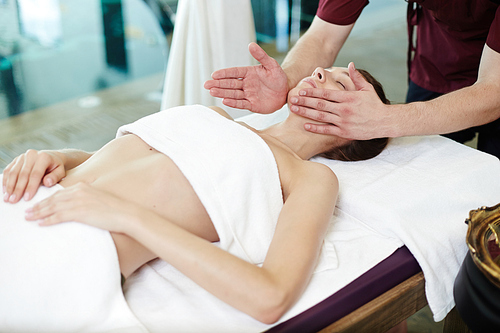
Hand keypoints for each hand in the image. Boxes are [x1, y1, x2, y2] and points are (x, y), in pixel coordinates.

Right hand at [3, 150, 65, 202]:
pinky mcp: (15, 160)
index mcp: (43, 157)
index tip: (27, 198)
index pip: (35, 174)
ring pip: (13, 173)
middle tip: (13, 201)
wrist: (51, 157)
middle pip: (22, 174)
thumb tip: (47, 183)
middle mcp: (31, 155)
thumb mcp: (61, 172)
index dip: (30, 187)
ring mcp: (22, 157)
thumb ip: (55, 177)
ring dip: (9, 186)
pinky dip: (5, 181)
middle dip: (18, 189)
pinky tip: (5, 191)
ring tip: (7, 198)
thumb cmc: (56, 167)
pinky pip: (8, 170)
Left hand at [24, 183, 138, 232]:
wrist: (126, 214)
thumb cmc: (115, 209)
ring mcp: (79, 202)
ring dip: (39, 213)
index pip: (60, 193)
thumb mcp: (100, 199)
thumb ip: (87, 199)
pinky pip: (59, 216)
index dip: (46, 199)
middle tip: (26, 212)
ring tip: (28, 218)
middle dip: (38, 205)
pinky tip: (40, 224)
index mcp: (83, 187)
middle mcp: (79, 192)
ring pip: (53, 207)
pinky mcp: (80, 212)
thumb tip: (79, 207)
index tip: (37, 204)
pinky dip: (48, 220)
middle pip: (53, 199)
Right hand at [204, 42, 288, 113]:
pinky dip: (233, 103)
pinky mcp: (252, 105)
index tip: (214, 75)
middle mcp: (246, 84)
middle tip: (207, 85)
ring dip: (222, 93)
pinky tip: (225, 101)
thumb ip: (261, 56)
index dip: (224, 74)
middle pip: (230, 84)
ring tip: (212, 92)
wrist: (285, 91)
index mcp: (249, 73)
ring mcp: (248, 95)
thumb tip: (251, 44)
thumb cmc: (278, 77)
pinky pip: (241, 104)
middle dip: (218, 84)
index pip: (234, 72)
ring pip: (233, 94)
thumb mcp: (272, 64)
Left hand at [289, 63, 390, 139]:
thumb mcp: (367, 89)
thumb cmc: (375, 104)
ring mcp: (343, 121)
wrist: (385, 122)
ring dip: (306, 113)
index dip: (312, 92)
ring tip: (294, 109)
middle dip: (304, 101)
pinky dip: (315, 128)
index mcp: (348, 98)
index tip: (301, 90)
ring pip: (321, 116)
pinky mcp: (344, 132)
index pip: (326, 94)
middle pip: (320, 104)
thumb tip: (350, 64)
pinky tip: (305, 125)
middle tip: (292, 99)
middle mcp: (344, 109)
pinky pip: (327, 130)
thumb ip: (356, 77)